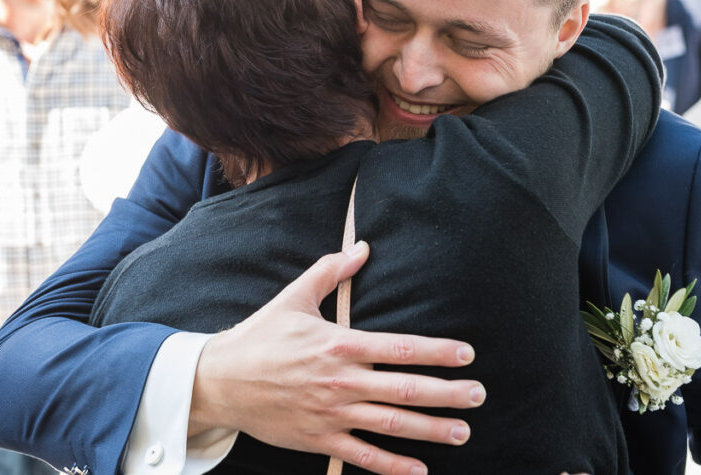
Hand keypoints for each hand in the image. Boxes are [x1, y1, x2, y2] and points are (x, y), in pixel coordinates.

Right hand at [191, 241, 484, 474]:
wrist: (220, 380)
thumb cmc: (260, 336)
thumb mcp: (294, 297)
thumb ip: (330, 271)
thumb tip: (362, 247)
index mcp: (340, 344)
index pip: (401, 348)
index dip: (438, 352)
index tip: (467, 355)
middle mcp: (342, 381)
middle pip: (406, 390)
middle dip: (448, 394)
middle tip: (480, 395)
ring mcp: (332, 414)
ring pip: (392, 425)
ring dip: (432, 430)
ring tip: (464, 432)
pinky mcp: (319, 439)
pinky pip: (363, 456)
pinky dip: (393, 466)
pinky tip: (420, 469)